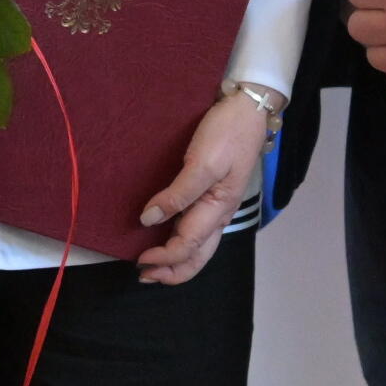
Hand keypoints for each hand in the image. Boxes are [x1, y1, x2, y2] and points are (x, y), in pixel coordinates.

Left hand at [138, 89, 276, 284]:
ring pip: (199, 248)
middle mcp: (219, 215)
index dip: (162, 258)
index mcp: (218, 210)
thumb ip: (178, 193)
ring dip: (176, 261)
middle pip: (197, 257)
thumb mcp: (202, 162)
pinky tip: (166, 236)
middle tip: (143, 275)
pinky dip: (181, 242)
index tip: (138, 259)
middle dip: (171, 271)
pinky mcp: (213, 196)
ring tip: (152, 265)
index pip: (187, 246)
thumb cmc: (226, 133)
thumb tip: (150, 219)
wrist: (247, 110)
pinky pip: (197, 230)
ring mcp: (217, 207)